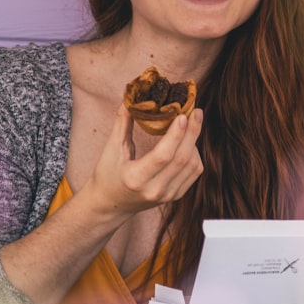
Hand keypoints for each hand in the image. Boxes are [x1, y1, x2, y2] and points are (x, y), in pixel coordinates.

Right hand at [88, 104, 203, 216]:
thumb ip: (122, 123)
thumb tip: (131, 98)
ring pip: (193, 165)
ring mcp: (167, 195)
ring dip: (194, 142)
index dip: (176, 134)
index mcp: (136, 178)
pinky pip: (194, 172)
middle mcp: (155, 190)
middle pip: (183, 159)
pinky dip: (194, 154)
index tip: (183, 114)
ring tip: (189, 125)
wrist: (110, 205)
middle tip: (196, 111)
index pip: (163, 156)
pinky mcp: (175, 196)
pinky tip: (188, 142)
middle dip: (193, 132)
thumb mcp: (111, 150)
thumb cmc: (107, 175)